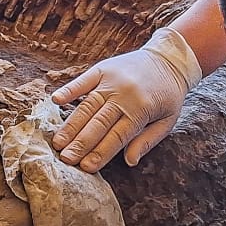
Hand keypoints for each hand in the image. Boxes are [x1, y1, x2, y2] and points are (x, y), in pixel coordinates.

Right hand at [51, 28, 200, 172]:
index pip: (117, 136)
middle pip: (98, 123)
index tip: (85, 167)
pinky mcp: (103, 68)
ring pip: (87, 106)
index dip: (100, 153)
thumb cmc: (169, 95)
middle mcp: (124, 94)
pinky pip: (83, 80)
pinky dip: (69, 89)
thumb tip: (130, 161)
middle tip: (65, 160)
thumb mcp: (168, 120)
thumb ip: (148, 140)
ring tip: (57, 142)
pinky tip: (56, 100)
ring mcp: (111, 80)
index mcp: (141, 109)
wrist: (170, 58)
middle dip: (81, 144)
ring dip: (71, 125)